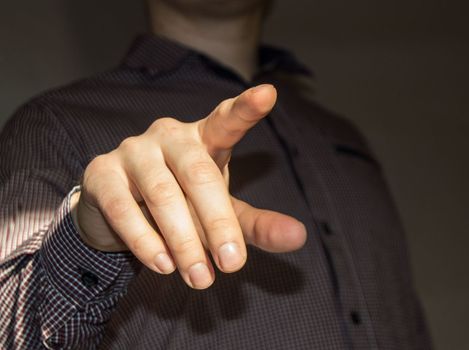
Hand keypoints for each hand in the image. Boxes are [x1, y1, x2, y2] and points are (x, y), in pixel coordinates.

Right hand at [70, 84, 306, 288]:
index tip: (269, 94)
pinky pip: (124, 209)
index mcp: (205, 138)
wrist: (120, 206)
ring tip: (200, 278)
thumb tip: (299, 236)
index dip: (246, 108)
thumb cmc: (183, 202)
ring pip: (163, 194)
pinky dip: (145, 241)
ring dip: (184, 242)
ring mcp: (134, 151)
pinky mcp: (103, 173)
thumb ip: (256, 224)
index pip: (227, 120)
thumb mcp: (223, 212)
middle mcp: (170, 136)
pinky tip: (164, 265)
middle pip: (199, 174)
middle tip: (233, 265)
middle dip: (218, 223)